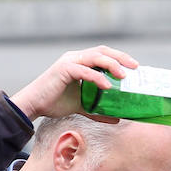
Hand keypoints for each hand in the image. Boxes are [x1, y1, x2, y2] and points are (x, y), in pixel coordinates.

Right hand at [8, 45, 137, 120]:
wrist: (34, 105)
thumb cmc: (56, 102)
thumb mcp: (82, 106)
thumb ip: (98, 110)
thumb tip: (117, 118)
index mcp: (80, 62)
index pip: (104, 54)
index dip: (120, 58)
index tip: (135, 67)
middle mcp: (75, 58)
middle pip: (102, 51)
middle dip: (120, 57)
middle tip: (135, 67)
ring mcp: (69, 62)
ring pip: (95, 57)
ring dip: (111, 64)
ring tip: (123, 76)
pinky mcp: (63, 70)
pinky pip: (84, 71)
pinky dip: (97, 78)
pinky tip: (107, 86)